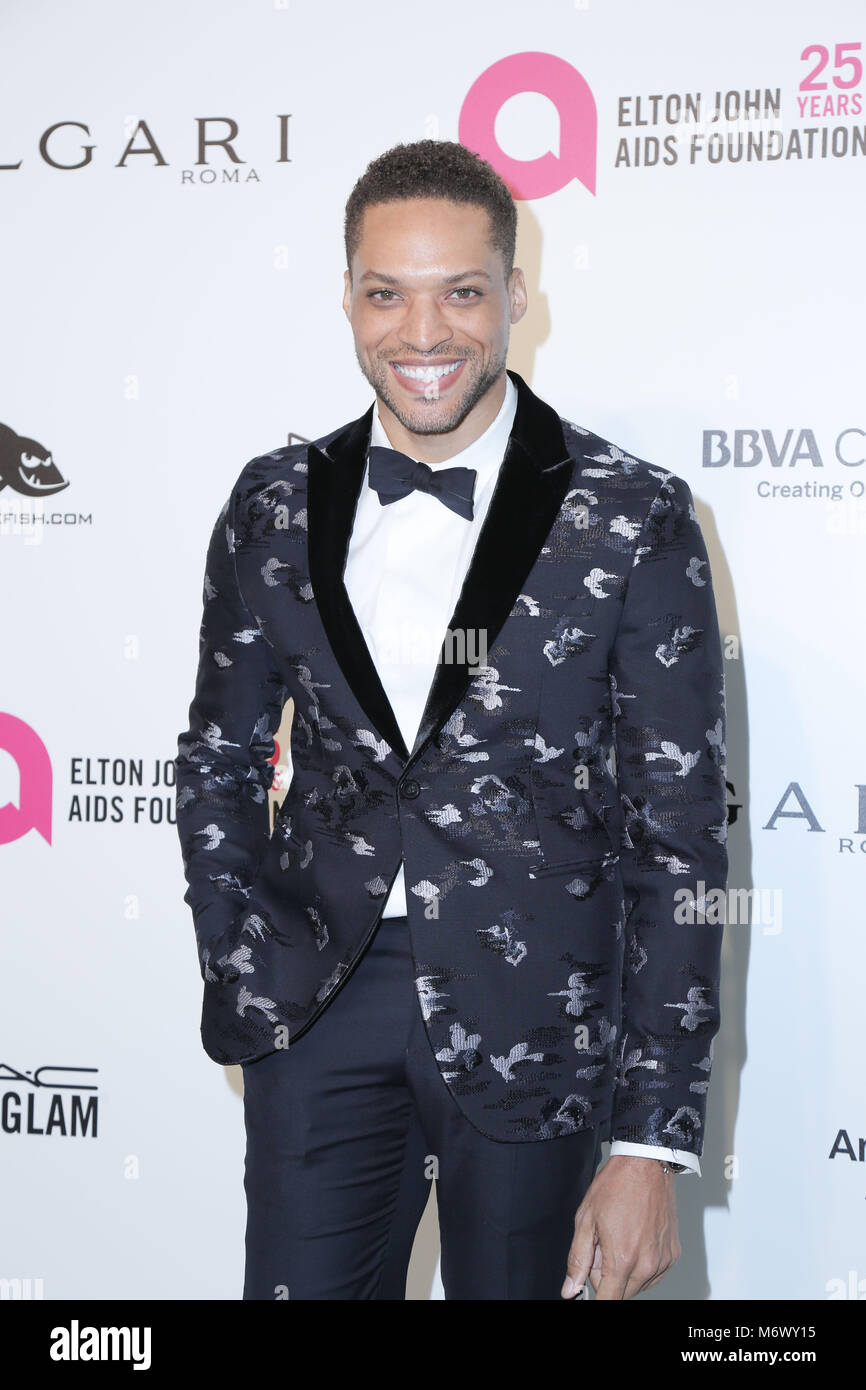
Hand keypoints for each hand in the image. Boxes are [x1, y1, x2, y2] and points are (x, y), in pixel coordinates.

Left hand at [561, 1155, 680, 1299]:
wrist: (646, 1166)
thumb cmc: (616, 1187)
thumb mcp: (586, 1220)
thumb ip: (578, 1260)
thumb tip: (570, 1290)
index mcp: (622, 1259)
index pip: (609, 1300)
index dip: (596, 1294)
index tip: (590, 1289)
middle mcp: (646, 1265)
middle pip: (621, 1292)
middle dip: (607, 1276)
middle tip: (602, 1246)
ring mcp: (662, 1260)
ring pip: (638, 1284)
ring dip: (625, 1271)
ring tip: (620, 1237)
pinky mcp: (673, 1254)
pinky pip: (653, 1273)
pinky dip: (642, 1264)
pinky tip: (635, 1239)